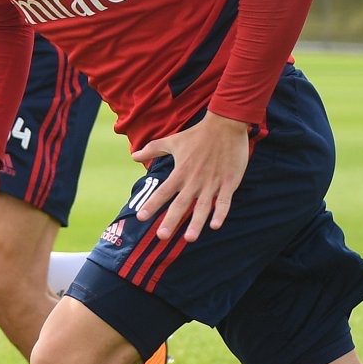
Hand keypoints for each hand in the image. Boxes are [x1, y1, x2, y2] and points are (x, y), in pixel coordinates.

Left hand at [131, 112, 250, 240]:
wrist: (226, 124)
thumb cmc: (198, 134)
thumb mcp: (173, 141)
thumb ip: (153, 149)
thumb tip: (133, 156)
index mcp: (180, 172)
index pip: (163, 192)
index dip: (152, 205)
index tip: (140, 217)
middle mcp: (194, 180)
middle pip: (181, 204)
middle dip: (171, 221)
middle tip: (161, 236)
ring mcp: (212, 182)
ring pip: (203, 207)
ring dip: (196, 223)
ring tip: (189, 238)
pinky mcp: (229, 182)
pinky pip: (225, 201)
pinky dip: (221, 213)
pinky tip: (215, 226)